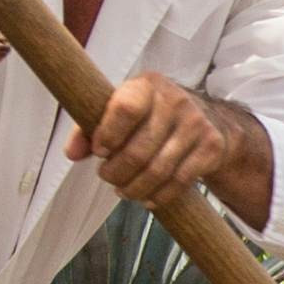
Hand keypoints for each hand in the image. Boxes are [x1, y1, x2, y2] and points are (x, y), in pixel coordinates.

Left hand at [78, 73, 252, 214]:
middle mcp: (175, 100)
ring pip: (158, 170)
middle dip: (116, 172)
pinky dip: (159, 196)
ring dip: (134, 188)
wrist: (210, 119)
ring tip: (123, 190)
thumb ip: (90, 128)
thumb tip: (72, 153)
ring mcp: (196, 124)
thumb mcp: (122, 110)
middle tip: (108, 177)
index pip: (125, 109)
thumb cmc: (153, 115)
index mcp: (147, 85)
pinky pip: (179, 181)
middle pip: (138, 150)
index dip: (108, 135)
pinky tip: (148, 198)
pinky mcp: (211, 146)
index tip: (100, 151)